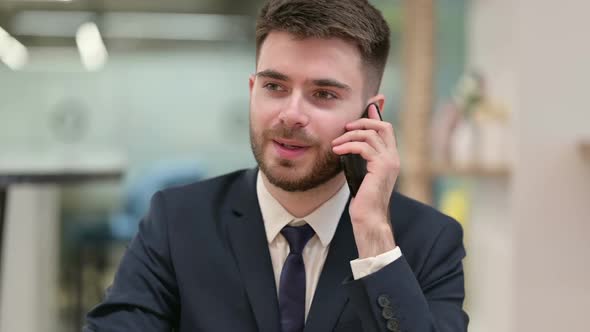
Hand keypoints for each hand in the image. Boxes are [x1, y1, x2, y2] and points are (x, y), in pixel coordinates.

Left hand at [331, 104, 399, 257]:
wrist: (369, 219)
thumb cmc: (363, 201)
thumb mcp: (361, 174)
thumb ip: (360, 159)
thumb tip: (349, 145)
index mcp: (391, 158)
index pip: (386, 129)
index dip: (374, 117)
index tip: (361, 112)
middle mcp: (394, 157)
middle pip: (383, 126)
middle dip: (363, 121)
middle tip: (345, 127)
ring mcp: (389, 162)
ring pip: (371, 134)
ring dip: (350, 135)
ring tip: (335, 144)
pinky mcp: (381, 167)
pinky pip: (364, 146)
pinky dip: (348, 146)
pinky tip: (337, 151)